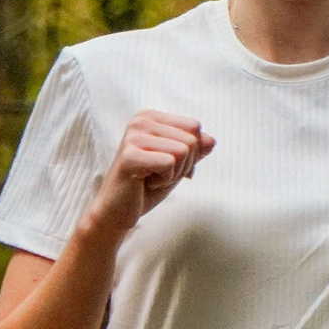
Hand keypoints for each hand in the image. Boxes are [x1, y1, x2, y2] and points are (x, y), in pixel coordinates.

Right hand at [84, 110, 214, 235]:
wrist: (116, 211)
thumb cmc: (146, 186)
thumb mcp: (177, 165)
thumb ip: (195, 150)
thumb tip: (212, 140)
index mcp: (150, 116)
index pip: (195, 127)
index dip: (192, 153)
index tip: (169, 165)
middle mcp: (140, 120)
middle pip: (192, 140)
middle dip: (183, 165)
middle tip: (158, 175)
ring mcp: (134, 136)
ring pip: (183, 151)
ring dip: (174, 174)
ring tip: (152, 178)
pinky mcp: (130, 156)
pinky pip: (169, 164)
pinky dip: (164, 180)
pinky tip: (145, 183)